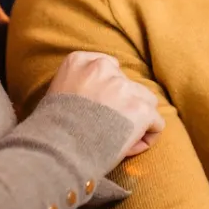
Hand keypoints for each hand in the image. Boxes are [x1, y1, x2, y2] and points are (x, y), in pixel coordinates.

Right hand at [48, 51, 164, 157]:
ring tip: (118, 139)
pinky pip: (157, 124)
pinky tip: (128, 148)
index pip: (109, 68)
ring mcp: (124, 88)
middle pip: (128, 85)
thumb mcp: (56, 93)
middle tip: (106, 129)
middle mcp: (103, 68)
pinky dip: (147, 137)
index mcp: (80, 60)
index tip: (97, 111)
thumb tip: (101, 101)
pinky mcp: (141, 110)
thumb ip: (79, 85)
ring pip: (146, 102)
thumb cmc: (51, 130)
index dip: (107, 92)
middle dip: (123, 106)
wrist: (56, 148)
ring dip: (137, 119)